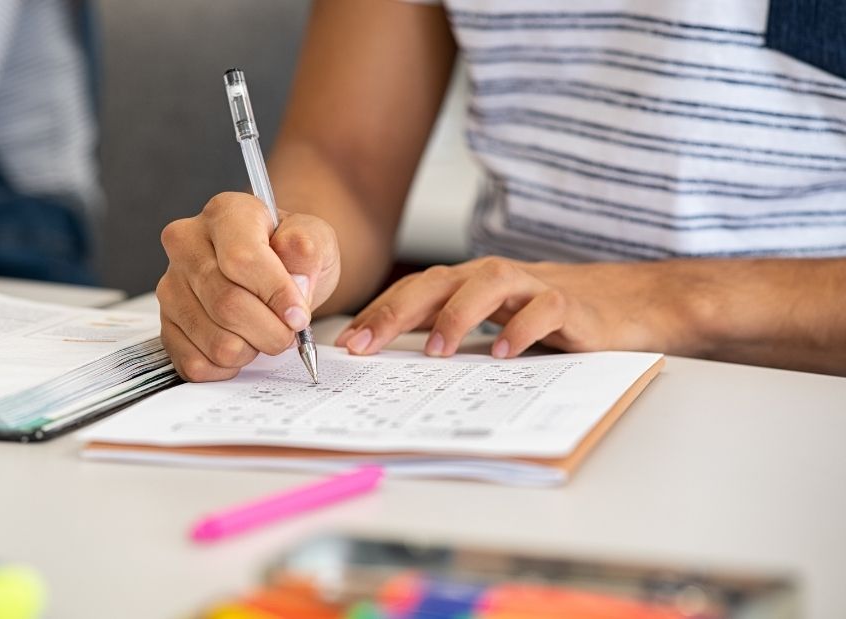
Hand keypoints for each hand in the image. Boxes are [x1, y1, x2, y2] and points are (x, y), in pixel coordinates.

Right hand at [157, 192, 339, 381]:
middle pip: (227, 304)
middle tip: (288, 331)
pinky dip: (229, 366)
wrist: (273, 274)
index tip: (299, 316)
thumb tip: (295, 280)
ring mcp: (171, 286)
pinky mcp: (166, 325)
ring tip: (263, 332)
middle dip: (270, 330)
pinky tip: (242, 345)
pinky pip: (196, 363)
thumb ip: (308, 251)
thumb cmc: (291, 256)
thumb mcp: (315, 240)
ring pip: (215, 341)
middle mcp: (187, 245)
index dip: (275, 294)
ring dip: (252, 349)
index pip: (241, 259)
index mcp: (225, 213)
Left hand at [335, 256, 694, 358]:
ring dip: (457, 315)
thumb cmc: (556, 318)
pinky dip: (522, 329)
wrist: (633, 303)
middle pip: (439, 281)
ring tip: (435, 352)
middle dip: (397, 311)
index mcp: (473, 284)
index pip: (416, 291)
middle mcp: (497, 278)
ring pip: (489, 284)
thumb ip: (458, 335)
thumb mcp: (498, 325)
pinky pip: (544, 309)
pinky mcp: (573, 305)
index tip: (346, 344)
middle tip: (366, 345)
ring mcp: (536, 286)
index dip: (379, 313)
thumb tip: (400, 365)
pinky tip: (503, 353)